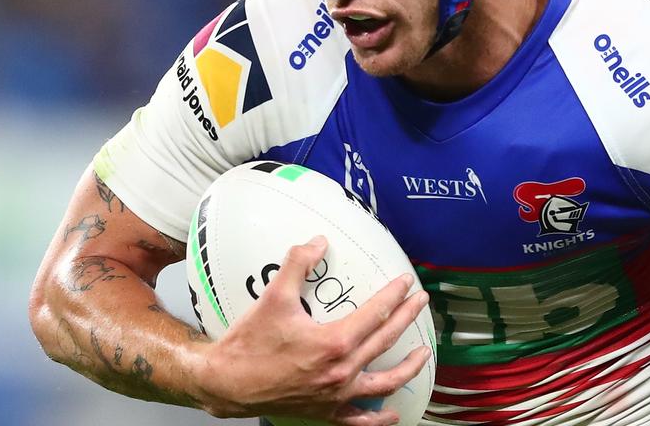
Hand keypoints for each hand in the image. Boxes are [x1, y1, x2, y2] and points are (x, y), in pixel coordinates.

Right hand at [192, 236, 431, 424]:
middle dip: (408, 318)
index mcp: (334, 343)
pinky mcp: (325, 412)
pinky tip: (393, 413)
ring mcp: (336, 395)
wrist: (226, 383)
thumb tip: (318, 242)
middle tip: (421, 302)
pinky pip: (359, 419)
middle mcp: (342, 371)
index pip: (376, 314)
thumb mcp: (273, 297)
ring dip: (408, 367)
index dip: (395, 296)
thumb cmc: (249, 343)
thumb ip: (298, 264)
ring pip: (384, 383)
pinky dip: (379, 418)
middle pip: (386, 340)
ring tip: (423, 354)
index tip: (407, 283)